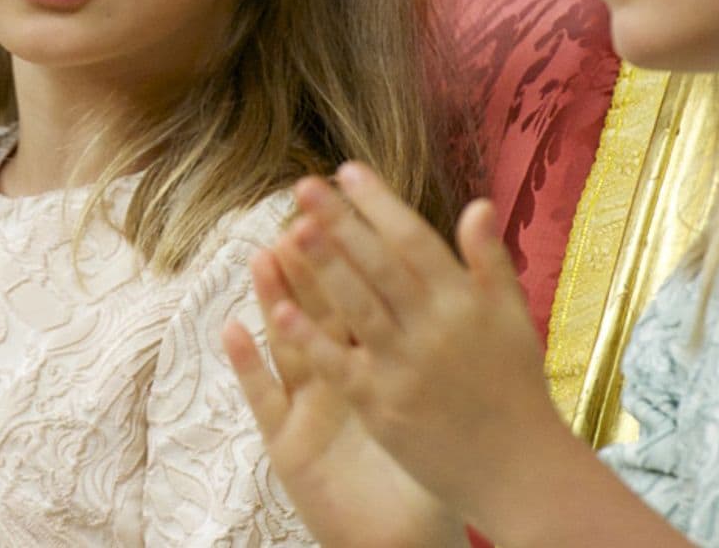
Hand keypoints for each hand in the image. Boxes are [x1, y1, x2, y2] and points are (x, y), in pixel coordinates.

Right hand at [223, 212, 464, 547]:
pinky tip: (233, 329)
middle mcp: (338, 376)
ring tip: (262, 256)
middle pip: (322, 309)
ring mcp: (308, 408)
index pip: (365, 293)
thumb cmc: (432, 468)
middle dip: (312, 263)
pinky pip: (265, 399)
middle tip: (301, 214)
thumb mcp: (447, 397)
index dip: (357, 251)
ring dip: (274, 299)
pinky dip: (248, 364)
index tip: (349, 204)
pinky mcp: (288, 444)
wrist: (405, 536)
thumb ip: (458, 340)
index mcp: (378, 358)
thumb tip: (484, 286)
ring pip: (287, 342)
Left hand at [269, 163, 576, 532]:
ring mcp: (404, 369)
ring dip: (321, 269)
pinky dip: (311, 340)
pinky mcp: (382, 408)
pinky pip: (340, 367)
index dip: (380, 203)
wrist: (518, 467)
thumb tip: (477, 203)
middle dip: (340, 223)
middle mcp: (433, 329)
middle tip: (302, 187)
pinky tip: (280, 312)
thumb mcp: (512, 317)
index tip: (347, 170)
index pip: (415, 239)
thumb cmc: (516, 386)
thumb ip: (489, 260)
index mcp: (464, 302)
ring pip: (356, 308)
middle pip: (378, 266)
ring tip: (290, 232)